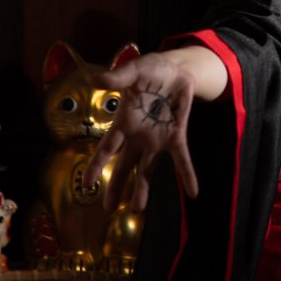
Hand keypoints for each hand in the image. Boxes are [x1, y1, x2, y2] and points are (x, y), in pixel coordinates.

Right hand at [83, 52, 198, 212]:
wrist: (175, 69)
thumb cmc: (149, 70)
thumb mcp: (133, 71)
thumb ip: (116, 77)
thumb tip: (92, 77)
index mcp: (124, 122)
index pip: (107, 147)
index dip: (97, 164)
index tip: (87, 183)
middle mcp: (138, 136)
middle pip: (124, 166)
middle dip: (116, 187)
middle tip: (108, 210)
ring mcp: (157, 139)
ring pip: (148, 169)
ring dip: (143, 189)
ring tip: (137, 210)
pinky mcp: (176, 136)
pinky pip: (181, 158)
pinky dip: (187, 174)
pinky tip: (193, 192)